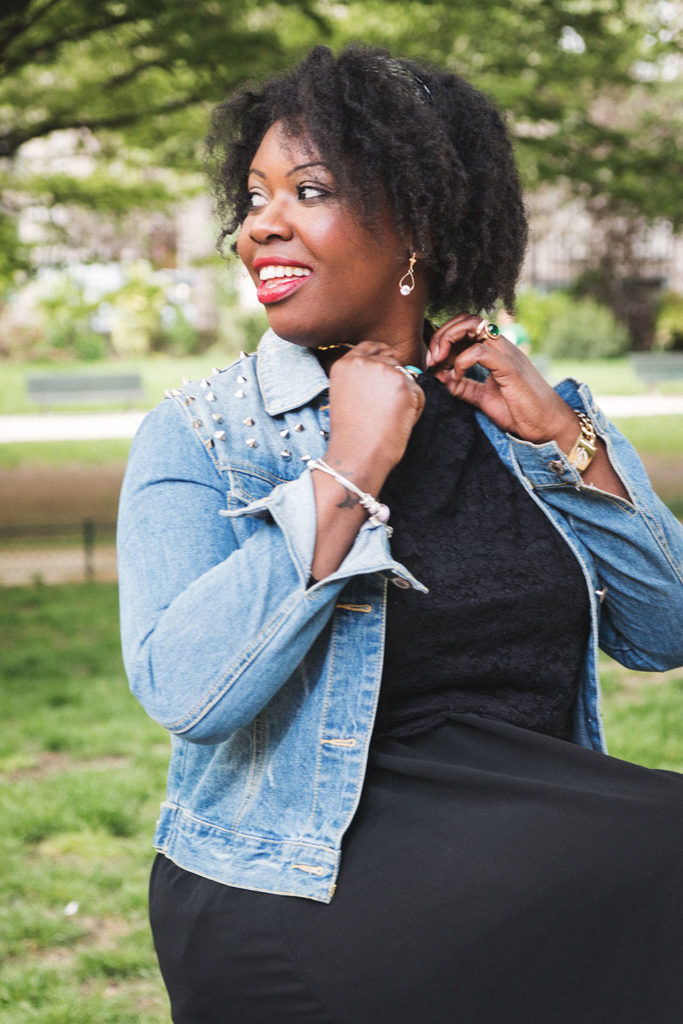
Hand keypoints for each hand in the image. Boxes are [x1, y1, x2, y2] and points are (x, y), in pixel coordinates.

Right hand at [325, 340, 424, 488]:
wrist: (357, 455)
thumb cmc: (352, 434)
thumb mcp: (347, 396)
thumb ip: (363, 377)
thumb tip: (393, 368)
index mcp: (344, 364)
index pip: (369, 346)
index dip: (382, 355)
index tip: (389, 366)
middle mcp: (362, 362)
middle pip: (392, 360)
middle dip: (395, 381)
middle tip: (382, 410)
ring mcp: (384, 371)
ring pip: (407, 378)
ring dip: (405, 396)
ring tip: (387, 418)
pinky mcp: (403, 384)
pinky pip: (418, 393)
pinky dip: (414, 409)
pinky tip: (396, 422)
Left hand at [426, 314, 577, 448]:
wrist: (547, 425)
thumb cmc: (519, 411)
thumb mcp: (482, 397)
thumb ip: (463, 386)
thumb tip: (439, 377)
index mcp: (495, 350)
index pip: (465, 326)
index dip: (443, 337)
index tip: (432, 361)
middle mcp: (501, 345)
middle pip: (466, 319)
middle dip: (441, 335)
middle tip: (432, 359)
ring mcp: (506, 353)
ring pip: (473, 325)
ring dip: (448, 340)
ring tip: (439, 362)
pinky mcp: (509, 367)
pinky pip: (480, 351)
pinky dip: (461, 361)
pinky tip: (457, 377)